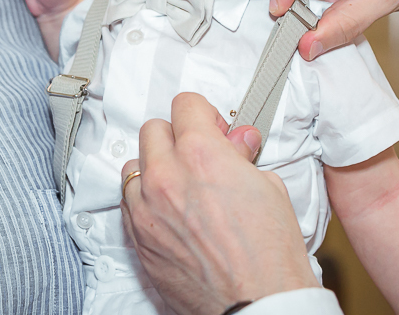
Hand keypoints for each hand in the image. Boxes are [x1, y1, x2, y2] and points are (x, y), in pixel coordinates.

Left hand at [121, 93, 318, 314]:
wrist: (257, 304)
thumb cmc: (269, 256)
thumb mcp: (269, 188)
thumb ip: (242, 157)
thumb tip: (235, 142)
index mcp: (201, 155)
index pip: (185, 104)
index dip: (203, 114)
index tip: (211, 128)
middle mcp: (166, 176)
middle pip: (153, 129)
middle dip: (177, 137)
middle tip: (199, 156)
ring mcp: (146, 208)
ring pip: (135, 164)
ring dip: (156, 168)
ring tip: (183, 187)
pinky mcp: (138, 238)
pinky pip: (128, 201)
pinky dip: (145, 199)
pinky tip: (171, 212)